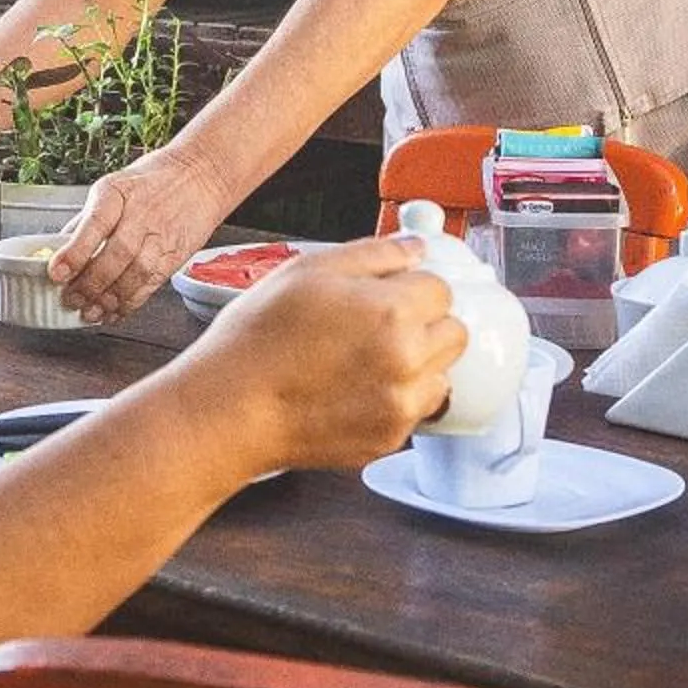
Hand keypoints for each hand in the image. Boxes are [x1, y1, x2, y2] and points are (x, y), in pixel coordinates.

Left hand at [49, 143, 234, 321]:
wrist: (200, 175)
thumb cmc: (152, 180)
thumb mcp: (113, 187)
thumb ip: (88, 219)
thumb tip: (60, 248)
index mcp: (117, 192)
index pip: (94, 224)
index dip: (74, 252)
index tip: (56, 272)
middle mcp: (140, 213)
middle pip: (116, 255)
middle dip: (90, 284)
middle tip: (71, 299)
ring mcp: (161, 235)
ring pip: (136, 274)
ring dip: (111, 299)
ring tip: (91, 312)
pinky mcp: (176, 254)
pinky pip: (152, 283)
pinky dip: (132, 302)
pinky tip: (116, 311)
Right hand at [180, 239, 462, 472]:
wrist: (232, 408)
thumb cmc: (258, 339)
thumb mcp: (308, 269)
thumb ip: (373, 253)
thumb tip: (414, 248)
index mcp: (393, 311)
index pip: (442, 288)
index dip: (414, 285)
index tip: (395, 291)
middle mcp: (408, 361)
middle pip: (455, 333)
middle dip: (428, 323)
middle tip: (385, 323)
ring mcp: (401, 405)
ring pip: (442, 375)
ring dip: (421, 364)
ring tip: (371, 359)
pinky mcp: (388, 439)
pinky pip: (416, 412)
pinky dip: (398, 399)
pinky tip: (357, 388)